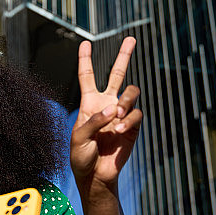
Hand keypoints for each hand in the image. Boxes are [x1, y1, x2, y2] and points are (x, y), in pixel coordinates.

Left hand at [71, 37, 141, 187]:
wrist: (95, 176)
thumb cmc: (81, 157)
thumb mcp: (79, 137)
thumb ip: (93, 120)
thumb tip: (114, 108)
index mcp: (89, 103)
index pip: (87, 77)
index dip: (85, 60)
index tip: (85, 43)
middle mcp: (107, 104)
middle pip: (116, 74)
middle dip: (124, 56)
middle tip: (131, 38)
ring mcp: (121, 114)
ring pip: (131, 92)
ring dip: (125, 101)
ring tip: (117, 116)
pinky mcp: (132, 127)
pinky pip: (136, 114)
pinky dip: (128, 120)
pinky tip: (119, 129)